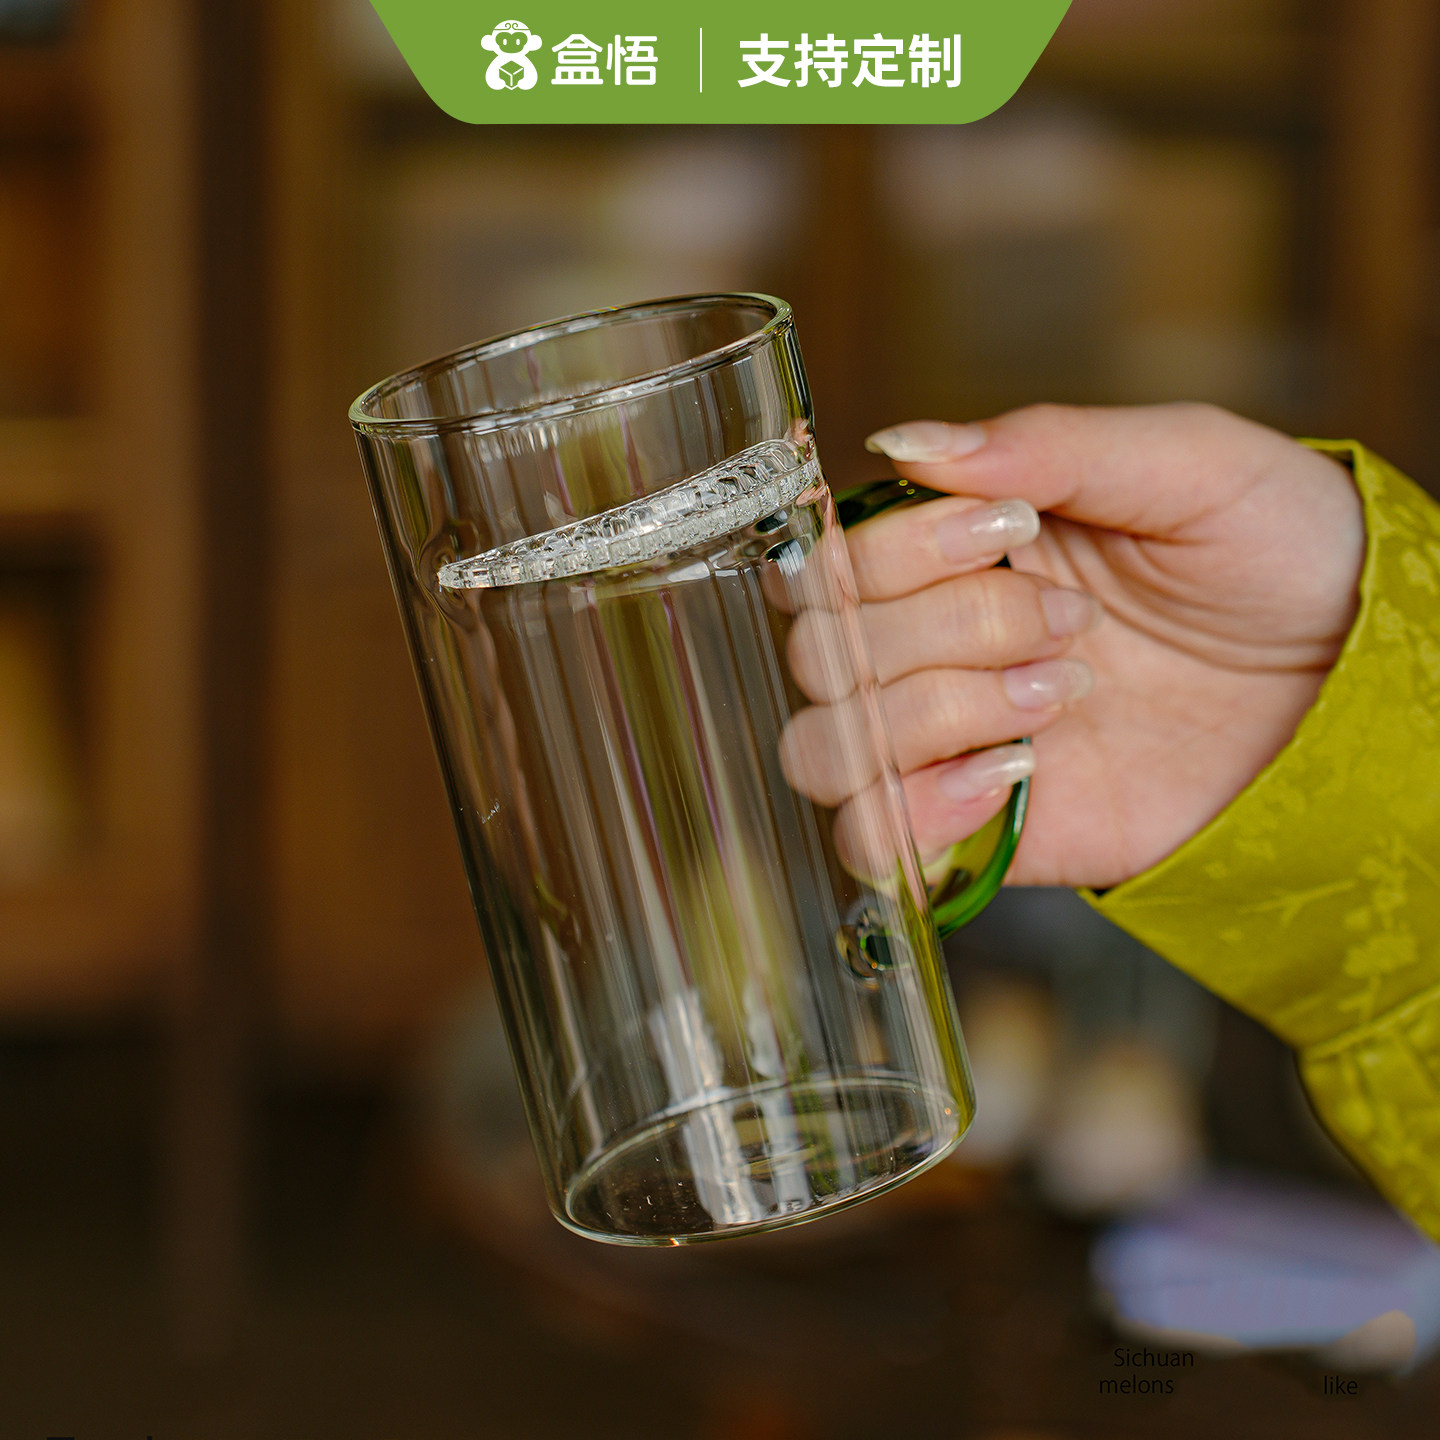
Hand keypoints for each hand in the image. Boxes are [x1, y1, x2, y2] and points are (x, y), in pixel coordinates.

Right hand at [854, 403, 1365, 889]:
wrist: (1359, 686)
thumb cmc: (1285, 557)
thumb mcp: (1189, 464)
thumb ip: (1047, 445)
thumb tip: (902, 442)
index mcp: (960, 548)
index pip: (835, 558)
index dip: (899, 552)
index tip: (1012, 535)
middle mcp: (937, 644)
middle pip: (823, 653)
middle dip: (949, 631)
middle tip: (1072, 625)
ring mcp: (953, 741)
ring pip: (827, 748)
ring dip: (933, 718)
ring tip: (1061, 698)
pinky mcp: (986, 827)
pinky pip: (874, 846)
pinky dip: (915, 813)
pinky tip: (1012, 774)